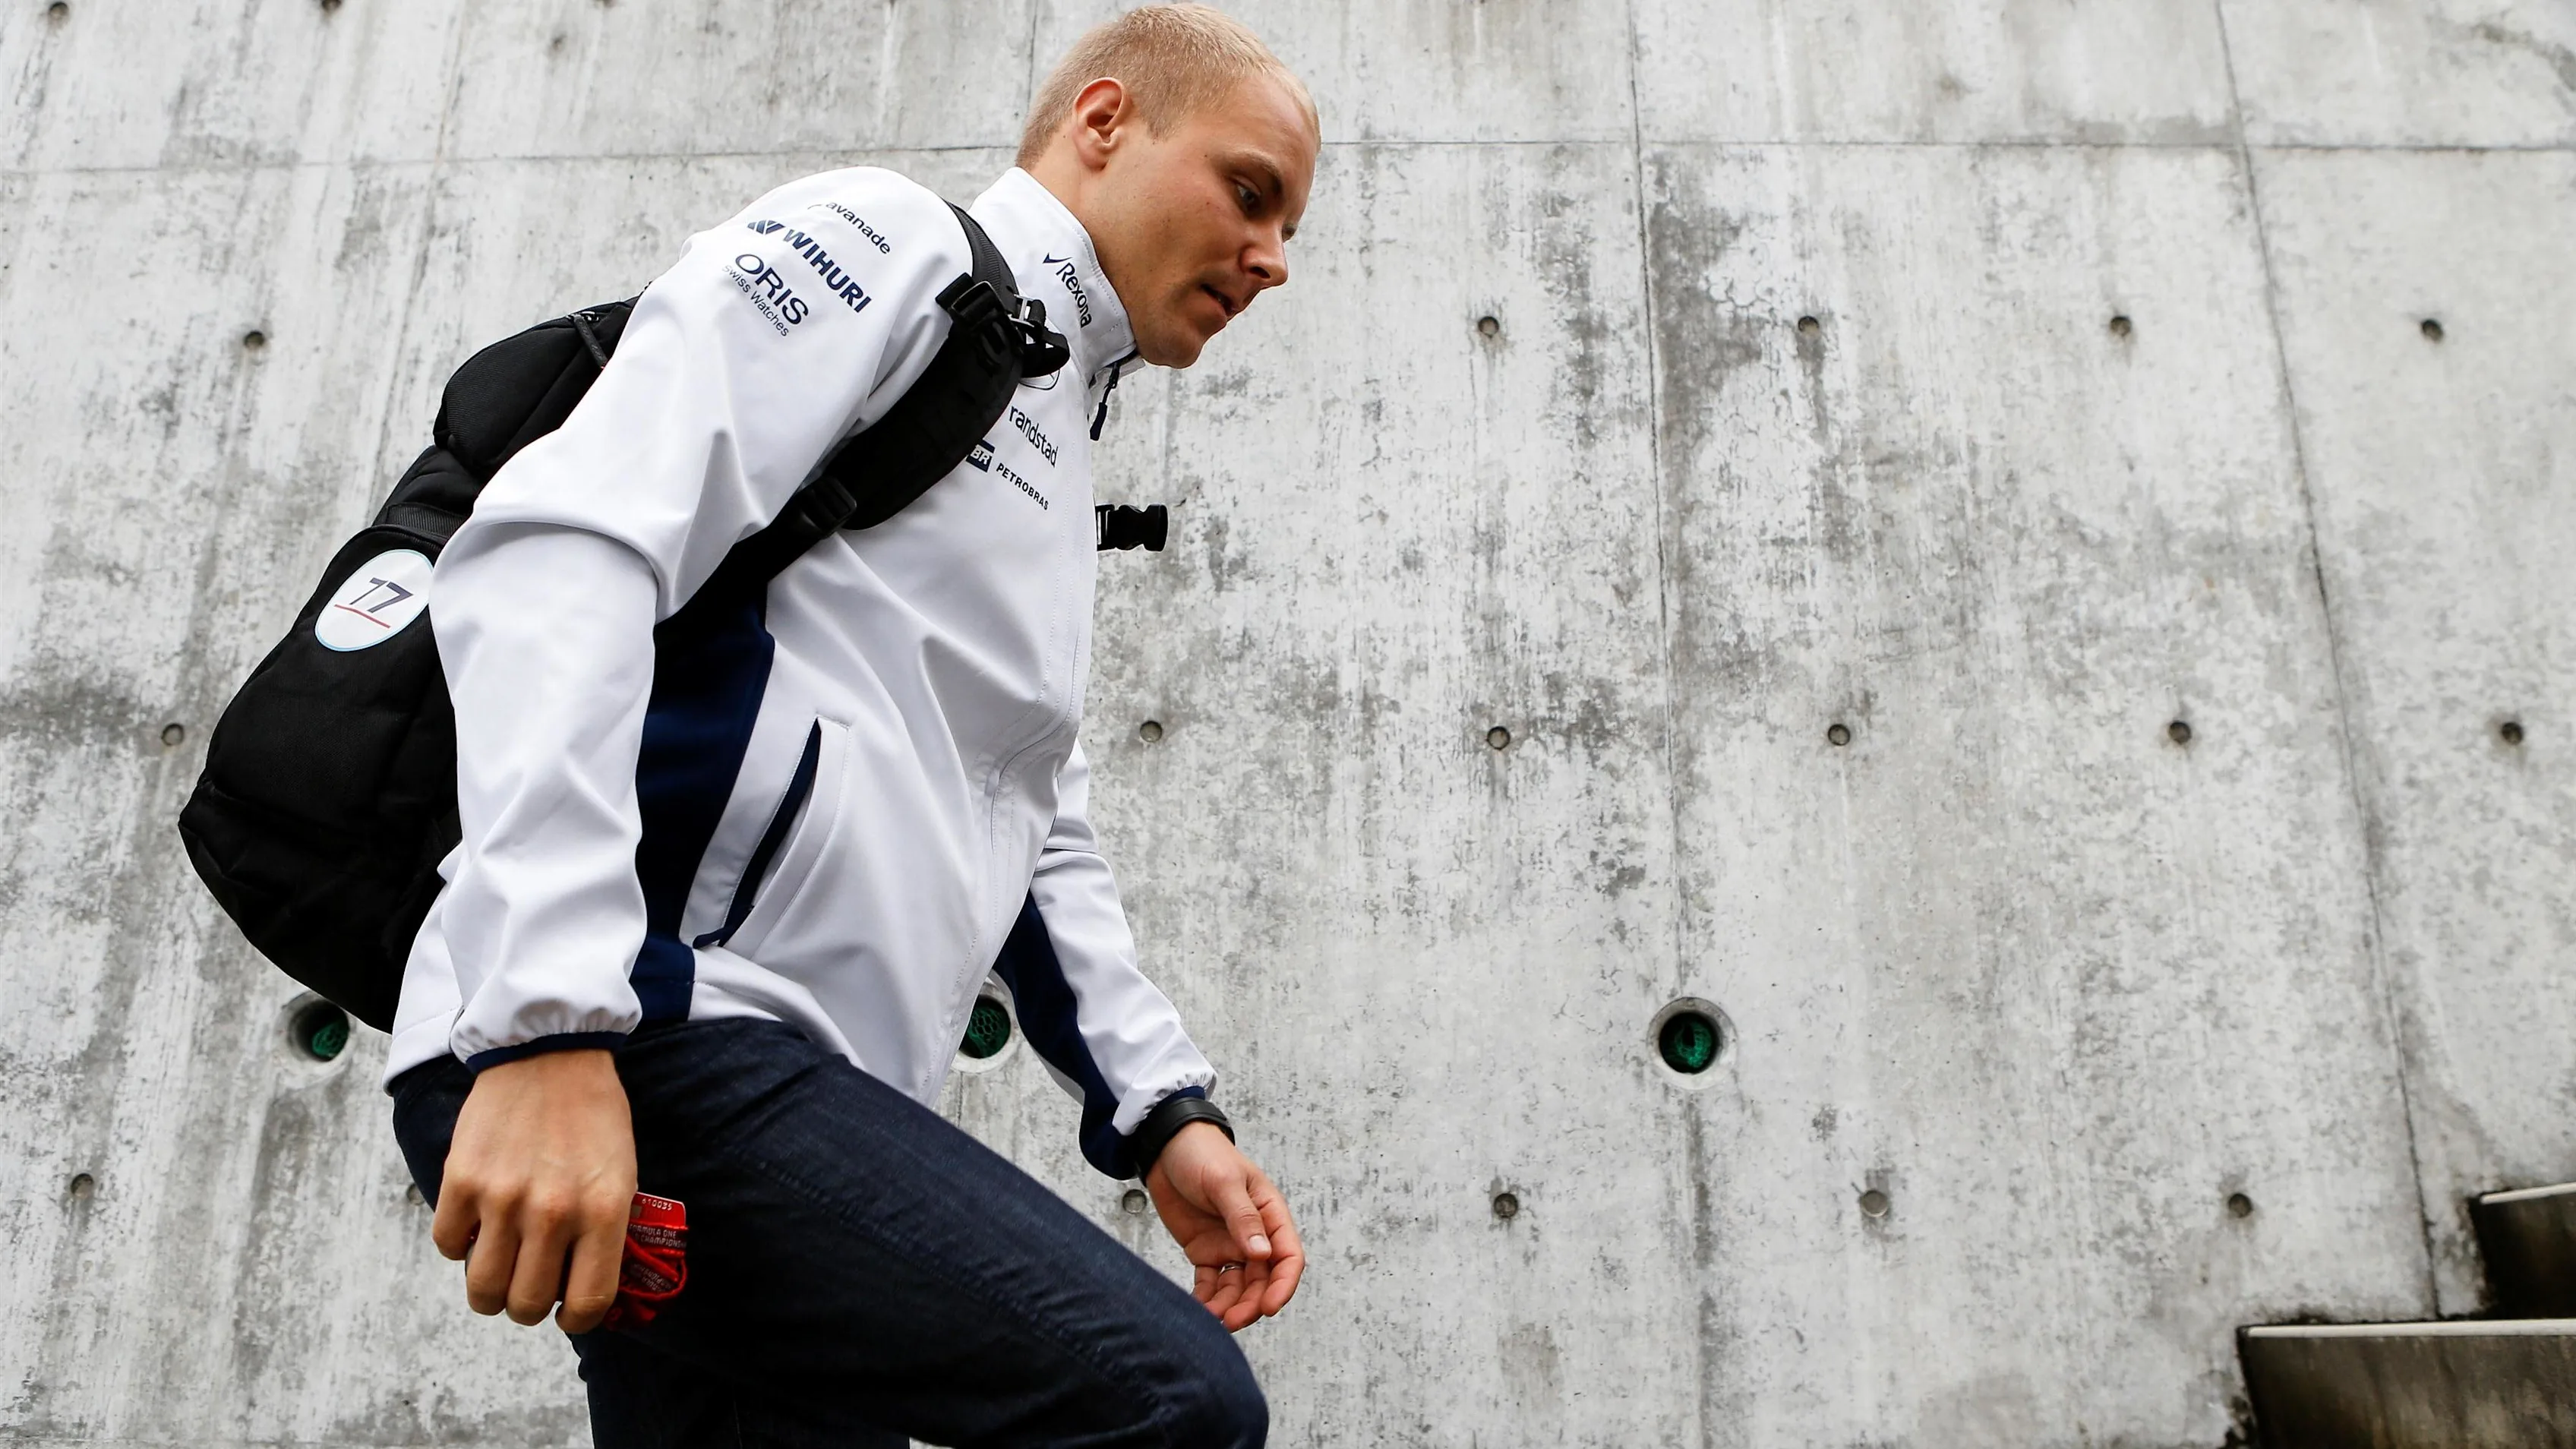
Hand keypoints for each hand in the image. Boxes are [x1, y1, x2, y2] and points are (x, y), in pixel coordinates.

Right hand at [431, 1048, 636, 1333]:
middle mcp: (552, 1212)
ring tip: (498, 1270)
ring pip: (482, 1289)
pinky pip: (447, 1246)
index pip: (588, 1301)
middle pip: (527, 1304)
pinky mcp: (460, 1181)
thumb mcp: (621, 1172)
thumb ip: (605, 1230)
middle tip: (529, 1288)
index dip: (576, 1320)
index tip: (569, 1314)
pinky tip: (476, 1226)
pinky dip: (459, 1245)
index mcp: (603, 1210)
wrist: (548, 1053)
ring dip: (489, 1290)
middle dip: (528, 1307)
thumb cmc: (592, 1114)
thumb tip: (582, 1286)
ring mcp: (502, 1198)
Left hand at [1145, 1122, 1303, 1331]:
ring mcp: (1230, 1246)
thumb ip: (1243, 1217)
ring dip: (1229, 1307)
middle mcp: (1255, 1235)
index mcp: (1270, 1214)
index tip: (1270, 1307)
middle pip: (1263, 1280)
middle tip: (1232, 1320)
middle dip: (1251, 1304)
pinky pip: (1211, 1284)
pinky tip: (1198, 1312)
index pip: (1288, 1257)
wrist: (1165, 1148)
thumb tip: (1262, 1254)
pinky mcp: (1205, 1253)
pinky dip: (1207, 1300)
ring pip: (1238, 1288)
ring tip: (1212, 1321)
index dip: (1283, 1285)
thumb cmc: (1202, 1154)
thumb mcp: (1224, 1181)